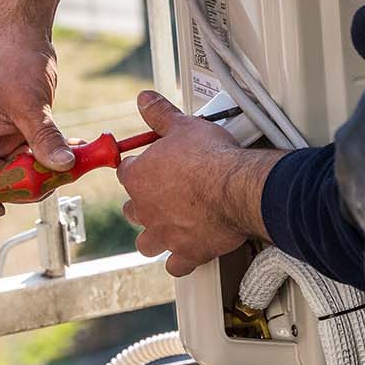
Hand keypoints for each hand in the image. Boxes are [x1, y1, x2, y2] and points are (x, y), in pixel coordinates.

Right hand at [0, 31, 75, 217]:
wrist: (25, 34)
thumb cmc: (13, 59)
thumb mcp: (30, 103)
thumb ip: (43, 137)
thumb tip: (62, 166)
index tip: (0, 206)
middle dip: (22, 187)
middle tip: (52, 178)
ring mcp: (1, 137)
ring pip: (18, 172)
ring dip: (43, 172)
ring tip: (69, 161)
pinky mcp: (21, 131)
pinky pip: (34, 154)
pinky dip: (53, 155)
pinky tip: (74, 147)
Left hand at [117, 91, 284, 277]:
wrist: (238, 187)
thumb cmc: (212, 157)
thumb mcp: (183, 125)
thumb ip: (160, 114)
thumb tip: (145, 99)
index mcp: (139, 177)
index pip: (126, 172)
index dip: (140, 167)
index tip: (152, 165)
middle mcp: (146, 208)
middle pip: (132, 209)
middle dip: (144, 203)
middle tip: (165, 193)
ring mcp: (165, 233)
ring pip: (147, 242)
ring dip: (155, 235)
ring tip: (170, 225)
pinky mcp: (187, 252)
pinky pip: (176, 265)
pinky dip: (181, 260)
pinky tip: (190, 250)